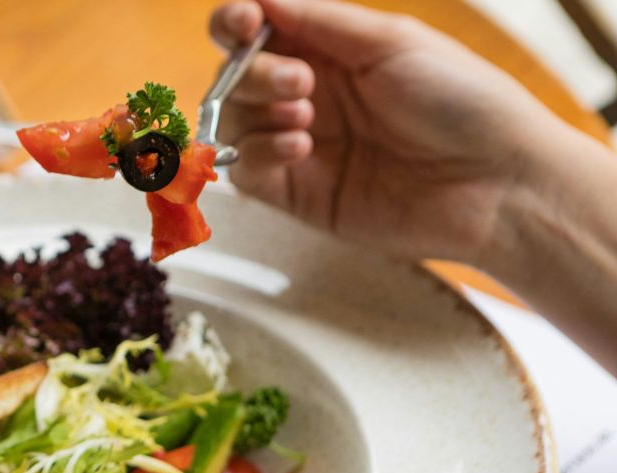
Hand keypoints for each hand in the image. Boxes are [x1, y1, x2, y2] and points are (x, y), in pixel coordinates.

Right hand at [210, 0, 566, 264]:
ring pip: (234, 122)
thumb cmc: (463, 102)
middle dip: (254, 72)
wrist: (496, 182)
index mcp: (332, 52)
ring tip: (305, 117)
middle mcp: (310, 96)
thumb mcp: (391, 42)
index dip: (236, 23)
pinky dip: (261, 153)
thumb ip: (318, 19)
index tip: (241, 24)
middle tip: (301, 83)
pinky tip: (300, 147)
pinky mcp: (300, 195)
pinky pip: (248, 173)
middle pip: (237, 76)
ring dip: (258, 111)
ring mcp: (302, 146)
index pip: (259, 31)